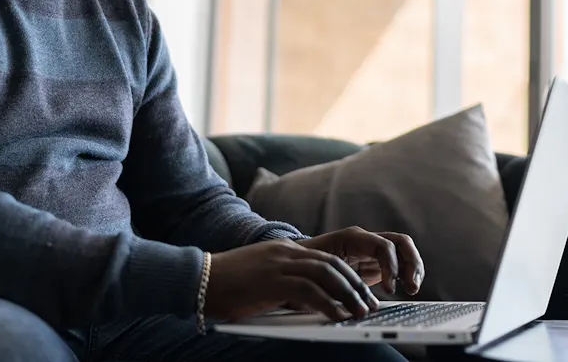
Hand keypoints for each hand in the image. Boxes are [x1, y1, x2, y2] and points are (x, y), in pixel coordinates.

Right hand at [204, 239, 379, 322]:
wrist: (198, 279)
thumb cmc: (225, 285)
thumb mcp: (260, 278)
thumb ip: (283, 283)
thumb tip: (308, 304)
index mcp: (283, 250)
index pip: (326, 257)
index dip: (348, 275)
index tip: (361, 293)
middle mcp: (284, 252)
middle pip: (332, 263)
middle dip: (355, 284)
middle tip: (369, 304)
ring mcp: (278, 264)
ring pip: (327, 273)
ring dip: (348, 294)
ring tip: (360, 313)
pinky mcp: (272, 280)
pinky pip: (309, 291)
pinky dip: (329, 304)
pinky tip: (337, 317)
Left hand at [297, 226, 424, 296]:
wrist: (299, 264)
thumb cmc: (305, 264)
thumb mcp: (316, 270)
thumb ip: (332, 278)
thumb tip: (344, 297)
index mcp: (352, 238)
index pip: (383, 245)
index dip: (391, 266)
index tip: (389, 288)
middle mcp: (366, 241)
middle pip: (401, 242)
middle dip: (411, 263)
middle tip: (411, 287)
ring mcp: (373, 251)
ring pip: (404, 251)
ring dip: (414, 269)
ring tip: (413, 289)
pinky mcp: (377, 264)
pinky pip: (400, 264)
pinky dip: (408, 274)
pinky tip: (407, 289)